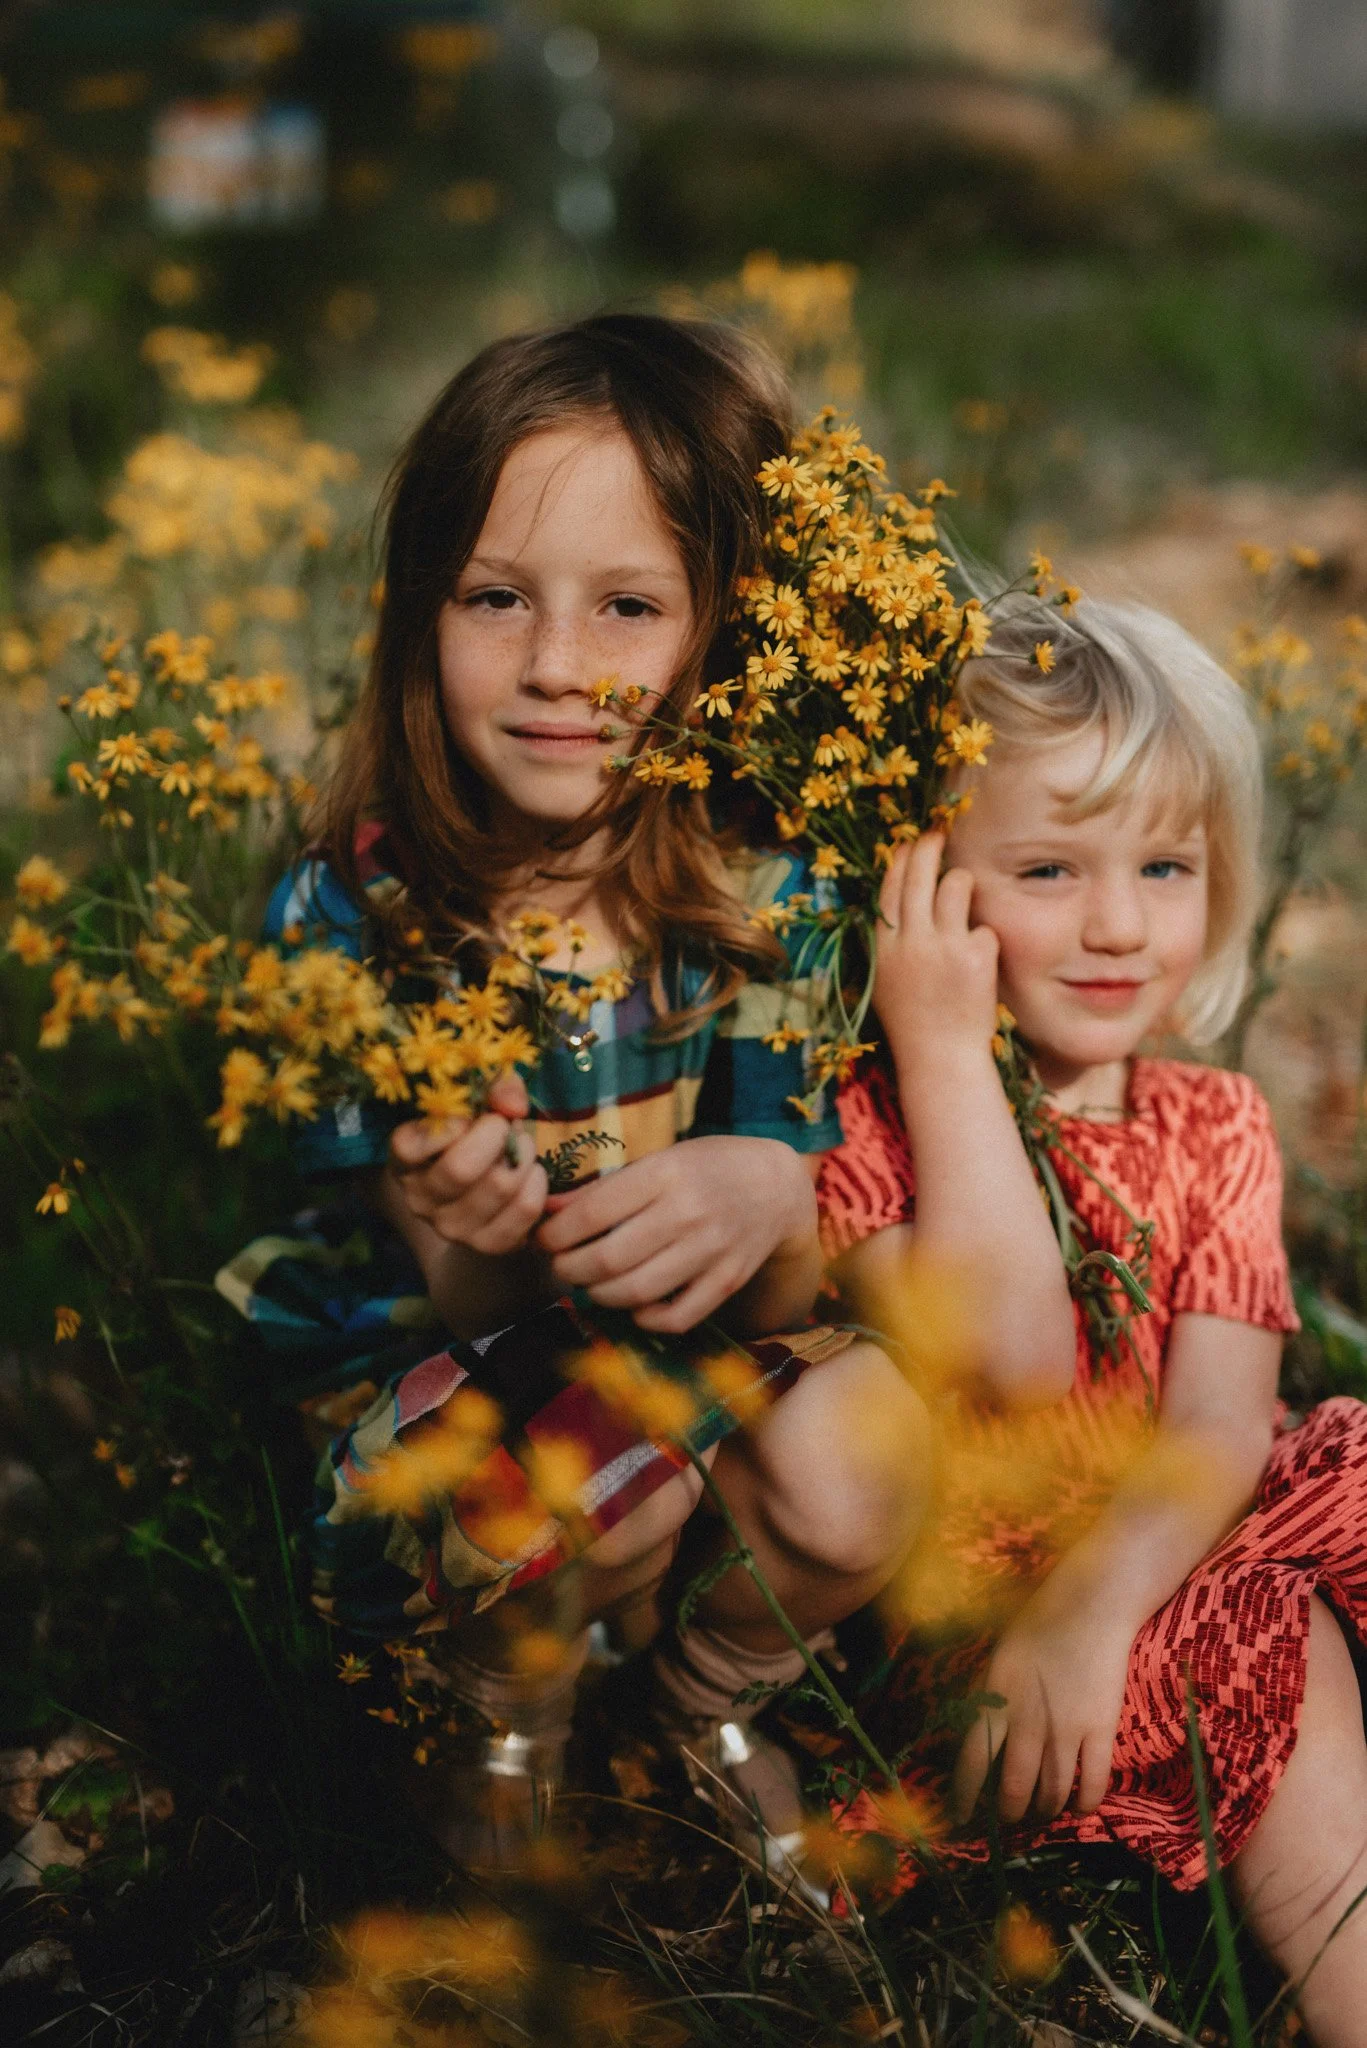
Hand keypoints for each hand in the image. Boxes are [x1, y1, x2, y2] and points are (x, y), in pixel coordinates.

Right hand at [386, 1072, 548, 1256]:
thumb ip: (493, 1087)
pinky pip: (525, 1209)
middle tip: (506, 1123)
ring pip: (500, 1186)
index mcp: (404, 1162)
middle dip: (496, 1134)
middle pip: (461, 1169)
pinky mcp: (489, 1244)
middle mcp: (421, 1200)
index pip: (410, 1146)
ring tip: (520, 1143)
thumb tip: (513, 1105)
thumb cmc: (472, 1133)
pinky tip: (530, 1171)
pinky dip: (537, 1183)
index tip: (471, 1112)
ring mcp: (453, 1228)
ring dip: (522, 1154)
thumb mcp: (472, 1104)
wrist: (479, 1192)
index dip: (450, 1123)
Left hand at [535, 1135, 817, 1332]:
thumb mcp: (658, 1161)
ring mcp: (712, 1251)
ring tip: (590, 1285)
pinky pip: (677, 1317)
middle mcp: (688, 1212)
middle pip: (608, 1258)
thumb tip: (548, 1210)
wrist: (777, 1185)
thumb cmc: (706, 1168)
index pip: (593, 1213)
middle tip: (561, 1266)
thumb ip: (604, 1189)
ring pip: (636, 1292)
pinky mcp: (729, 1281)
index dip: (556, 1233)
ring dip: (599, 1295)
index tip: (544, 1239)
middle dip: (570, 1269)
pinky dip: (645, 1318)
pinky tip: (634, 1305)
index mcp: (666, 1173)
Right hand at [874, 834, 999, 1078]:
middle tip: (938, 833)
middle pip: (921, 874)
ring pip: (957, 886)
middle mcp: (910, 940)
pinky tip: (978, 963)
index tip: (908, 844)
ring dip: (962, 884)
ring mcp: (944, 946)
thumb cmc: (913, 1022)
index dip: (901, 860)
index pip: (890, 887)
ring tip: (963, 898)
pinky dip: (984, 939)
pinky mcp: (975, 956)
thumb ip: (891, 942)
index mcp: (884, 945)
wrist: (940, 1057)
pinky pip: (984, 926)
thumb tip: (900, 903)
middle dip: (930, 846)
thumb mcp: (886, 979)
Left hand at [951, 1587, 1133, 1824]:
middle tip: (1009, 1817)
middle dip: (1010, 1811)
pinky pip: (1094, 1781)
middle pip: (1015, 1786)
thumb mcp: (999, 1658)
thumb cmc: (1039, 1624)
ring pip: (1053, 1792)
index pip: (973, 1759)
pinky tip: (1079, 1808)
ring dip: (1046, 1810)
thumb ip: (989, 1697)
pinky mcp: (1101, 1730)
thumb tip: (974, 1734)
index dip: (966, 1795)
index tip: (961, 1817)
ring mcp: (1067, 1728)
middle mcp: (1028, 1721)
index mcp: (997, 1699)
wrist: (1090, 1606)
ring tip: (1042, 1812)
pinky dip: (1085, 1803)